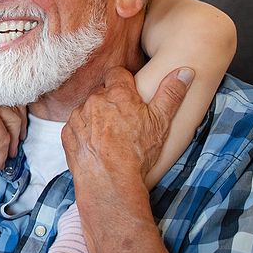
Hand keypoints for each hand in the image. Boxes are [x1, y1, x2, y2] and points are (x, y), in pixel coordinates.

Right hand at [0, 62, 25, 169]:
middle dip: (17, 121)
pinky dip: (2, 153)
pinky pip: (4, 138)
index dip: (8, 104)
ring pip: (13, 119)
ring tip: (10, 153)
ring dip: (14, 139)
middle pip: (12, 100)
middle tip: (17, 138)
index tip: (9, 119)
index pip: (0, 86)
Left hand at [62, 66, 191, 187]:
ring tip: (110, 137)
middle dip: (111, 102)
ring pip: (88, 110)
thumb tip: (185, 71)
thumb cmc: (138, 153)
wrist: (110, 181)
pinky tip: (97, 146)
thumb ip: (171, 93)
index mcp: (118, 94)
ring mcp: (78, 116)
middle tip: (124, 121)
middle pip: (102, 93)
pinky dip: (84, 133)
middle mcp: (95, 100)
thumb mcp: (161, 122)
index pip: (117, 74)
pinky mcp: (67, 133)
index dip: (125, 82)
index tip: (130, 94)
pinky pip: (76, 126)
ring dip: (96, 117)